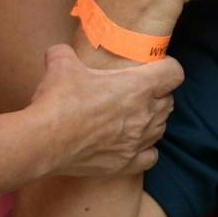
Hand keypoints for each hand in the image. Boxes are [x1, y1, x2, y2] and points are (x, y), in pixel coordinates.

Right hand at [26, 42, 184, 176]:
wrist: (44, 142)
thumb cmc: (58, 100)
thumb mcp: (61, 64)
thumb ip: (65, 54)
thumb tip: (59, 52)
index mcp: (138, 87)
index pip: (174, 73)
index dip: (165, 67)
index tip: (152, 67)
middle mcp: (145, 115)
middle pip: (169, 100)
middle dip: (157, 94)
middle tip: (135, 91)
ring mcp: (138, 142)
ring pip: (161, 128)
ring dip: (152, 120)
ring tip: (132, 116)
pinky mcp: (126, 164)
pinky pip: (151, 156)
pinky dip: (145, 149)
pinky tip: (132, 144)